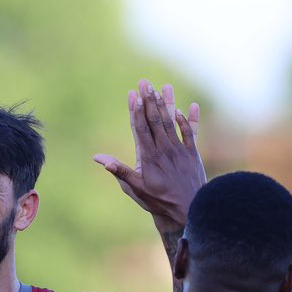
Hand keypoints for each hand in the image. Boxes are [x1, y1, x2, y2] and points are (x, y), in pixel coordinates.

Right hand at [94, 80, 205, 228]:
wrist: (187, 208)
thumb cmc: (157, 201)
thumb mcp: (134, 188)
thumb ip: (119, 170)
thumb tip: (99, 159)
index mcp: (148, 156)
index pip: (140, 128)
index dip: (136, 111)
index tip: (134, 95)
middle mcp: (164, 149)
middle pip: (155, 120)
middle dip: (150, 100)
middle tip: (146, 83)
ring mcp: (180, 150)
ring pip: (172, 122)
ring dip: (167, 103)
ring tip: (164, 87)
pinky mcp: (192, 153)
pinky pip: (191, 132)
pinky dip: (188, 120)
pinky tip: (186, 108)